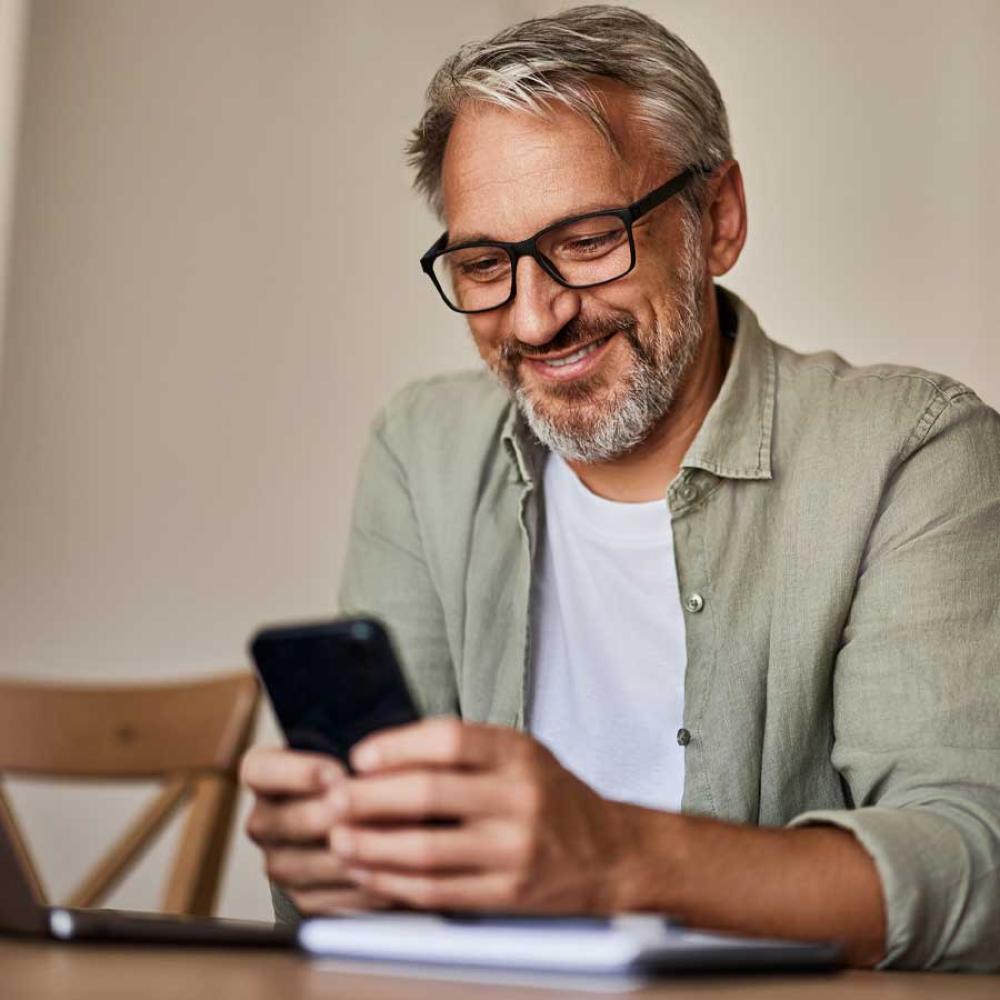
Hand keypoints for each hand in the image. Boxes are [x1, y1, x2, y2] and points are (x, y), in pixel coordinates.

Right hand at [239, 746, 394, 914]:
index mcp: (262, 775)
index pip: (263, 771)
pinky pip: (331, 897)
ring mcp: (278, 863)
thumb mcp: (348, 752)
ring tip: (395, 840)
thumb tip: (376, 763)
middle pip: (290, 821)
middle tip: (369, 810)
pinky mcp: (301, 898)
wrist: (356, 817)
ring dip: (355, 853)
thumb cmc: (355, 770)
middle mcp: (263, 821)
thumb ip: (354, 757)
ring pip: (312, 863)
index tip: (337, 773)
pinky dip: (364, 885)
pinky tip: (394, 870)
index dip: (299, 773)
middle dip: (334, 816)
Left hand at [327, 717, 641, 911]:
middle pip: (429, 794)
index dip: (397, 746)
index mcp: (520, 754)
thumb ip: (467, 750)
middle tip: (332, 799)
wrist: (610, 855)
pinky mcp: (508, 894)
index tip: (360, 757)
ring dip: (372, 847)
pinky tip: (370, 875)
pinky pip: (439, 891)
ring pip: (426, 850)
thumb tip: (387, 754)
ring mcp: (515, 850)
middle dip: (369, 799)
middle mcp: (520, 798)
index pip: (450, 741)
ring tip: (339, 840)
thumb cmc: (553, 798)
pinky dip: (396, 884)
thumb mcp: (522, 754)